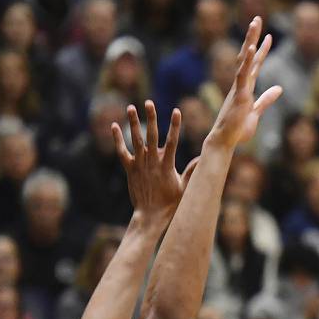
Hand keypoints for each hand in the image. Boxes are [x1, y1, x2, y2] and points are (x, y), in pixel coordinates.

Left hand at [113, 100, 197, 216]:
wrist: (150, 216)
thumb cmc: (170, 204)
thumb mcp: (185, 188)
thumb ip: (192, 172)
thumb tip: (203, 159)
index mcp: (167, 166)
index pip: (173, 141)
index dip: (175, 126)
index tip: (176, 111)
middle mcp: (152, 162)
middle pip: (152, 136)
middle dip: (151, 118)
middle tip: (149, 102)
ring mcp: (139, 165)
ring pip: (136, 140)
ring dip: (133, 123)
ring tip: (131, 107)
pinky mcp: (130, 169)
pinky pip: (122, 151)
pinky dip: (117, 139)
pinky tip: (114, 125)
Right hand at [208, 16, 281, 148]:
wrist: (226, 140)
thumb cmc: (238, 129)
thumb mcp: (256, 112)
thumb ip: (266, 100)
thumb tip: (279, 88)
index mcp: (246, 87)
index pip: (255, 64)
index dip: (262, 50)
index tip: (269, 36)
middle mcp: (241, 83)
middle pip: (248, 55)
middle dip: (253, 37)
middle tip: (257, 18)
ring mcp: (239, 87)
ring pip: (244, 59)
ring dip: (250, 41)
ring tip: (254, 24)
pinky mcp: (239, 95)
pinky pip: (242, 74)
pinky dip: (246, 61)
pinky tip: (251, 48)